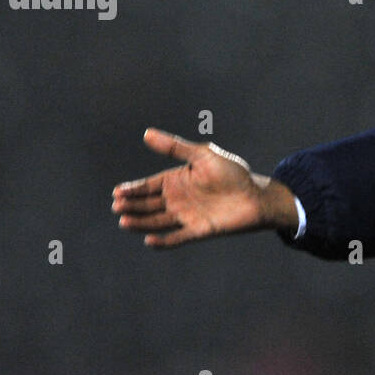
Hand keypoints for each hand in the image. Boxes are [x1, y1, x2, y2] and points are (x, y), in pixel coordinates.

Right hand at [112, 128, 297, 247]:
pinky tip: (149, 241)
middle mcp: (178, 199)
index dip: (133, 189)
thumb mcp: (203, 155)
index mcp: (177, 180)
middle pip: (148, 204)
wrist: (257, 195)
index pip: (148, 186)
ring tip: (124, 222)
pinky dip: (164, 241)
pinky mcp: (199, 230)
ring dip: (141, 223)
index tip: (117, 192)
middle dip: (132, 206)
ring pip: (157, 221)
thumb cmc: (233, 172)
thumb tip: (146, 133)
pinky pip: (177, 237)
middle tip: (117, 207)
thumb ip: (175, 148)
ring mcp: (187, 216)